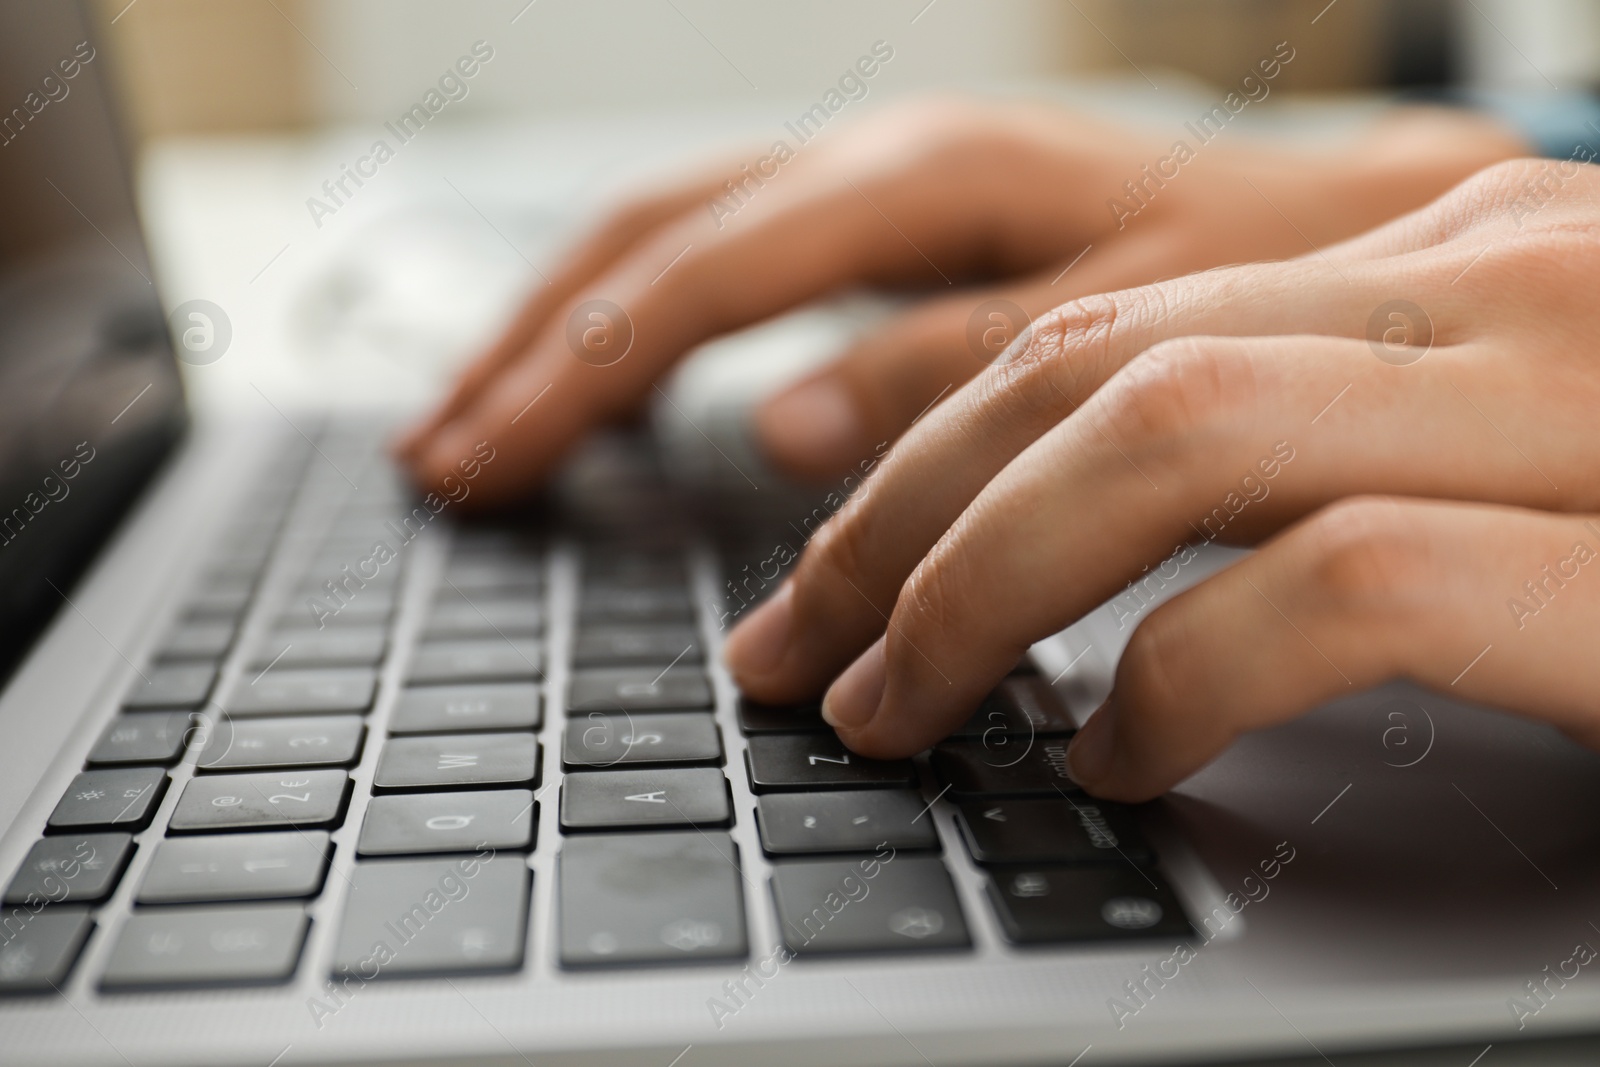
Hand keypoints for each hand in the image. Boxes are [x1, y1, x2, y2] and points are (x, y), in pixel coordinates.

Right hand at [396, 96, 1523, 501]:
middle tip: (438, 462)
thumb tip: (774, 430)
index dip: (569, 375)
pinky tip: (607, 389)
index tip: (479, 464)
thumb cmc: (1275, 282)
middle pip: (646, 242)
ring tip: (475, 428)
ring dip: (563, 337)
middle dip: (528, 354)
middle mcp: (884, 165)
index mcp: (927, 179)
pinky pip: (734, 266)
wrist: (1373, 233)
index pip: (691, 273)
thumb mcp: (1128, 337)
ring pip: (673, 245)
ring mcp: (883, 196)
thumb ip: (949, 375)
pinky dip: (646, 332)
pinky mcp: (897, 235)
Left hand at [722, 157, 1599, 801]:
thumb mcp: (1490, 456)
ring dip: (981, 583)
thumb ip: (1311, 455)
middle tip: (795, 656)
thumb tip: (1088, 559)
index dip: (913, 450)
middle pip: (1089, 366)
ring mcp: (1585, 398)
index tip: (815, 576)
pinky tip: (1124, 763)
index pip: (1095, 319)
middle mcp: (1500, 285)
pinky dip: (1193, 678)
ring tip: (898, 708)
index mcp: (1445, 261)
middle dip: (893, 519)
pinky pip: (1345, 580)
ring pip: (1174, 430)